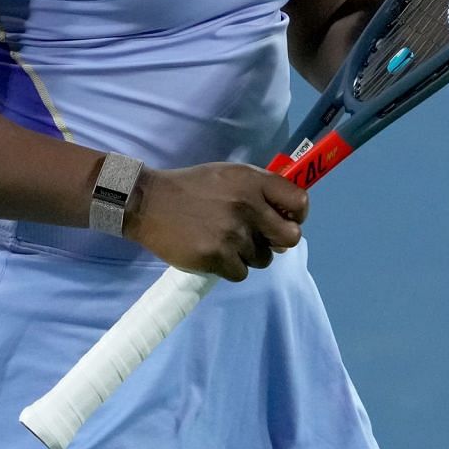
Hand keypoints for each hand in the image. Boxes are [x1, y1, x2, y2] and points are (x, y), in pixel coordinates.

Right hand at [123, 163, 308, 280]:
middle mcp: (248, 206)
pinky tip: (212, 252)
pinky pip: (240, 273)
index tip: (284, 221)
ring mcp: (232, 233)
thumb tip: (287, 220)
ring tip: (224, 241)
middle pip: (289, 238)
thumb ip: (259, 191)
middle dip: (277, 242)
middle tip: (258, 239)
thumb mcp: (229, 175)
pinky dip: (229, 267)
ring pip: (263, 259)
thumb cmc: (192, 188)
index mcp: (253, 182)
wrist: (148, 202)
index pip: (299, 202)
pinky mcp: (217, 256)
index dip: (296, 216)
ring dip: (248, 255)